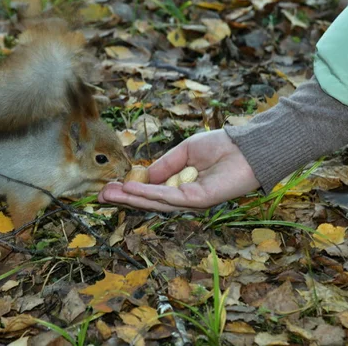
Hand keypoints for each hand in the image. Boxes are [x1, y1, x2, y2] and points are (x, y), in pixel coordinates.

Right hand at [98, 129, 260, 210]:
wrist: (246, 147)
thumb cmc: (220, 146)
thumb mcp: (184, 152)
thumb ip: (164, 165)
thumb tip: (143, 176)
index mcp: (180, 185)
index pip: (152, 192)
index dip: (130, 191)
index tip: (109, 187)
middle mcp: (184, 198)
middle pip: (149, 201)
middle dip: (124, 198)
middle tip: (101, 195)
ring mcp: (190, 202)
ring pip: (155, 202)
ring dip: (130, 198)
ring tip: (109, 193)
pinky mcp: (198, 201)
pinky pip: (168, 197)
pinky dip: (148, 194)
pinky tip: (131, 189)